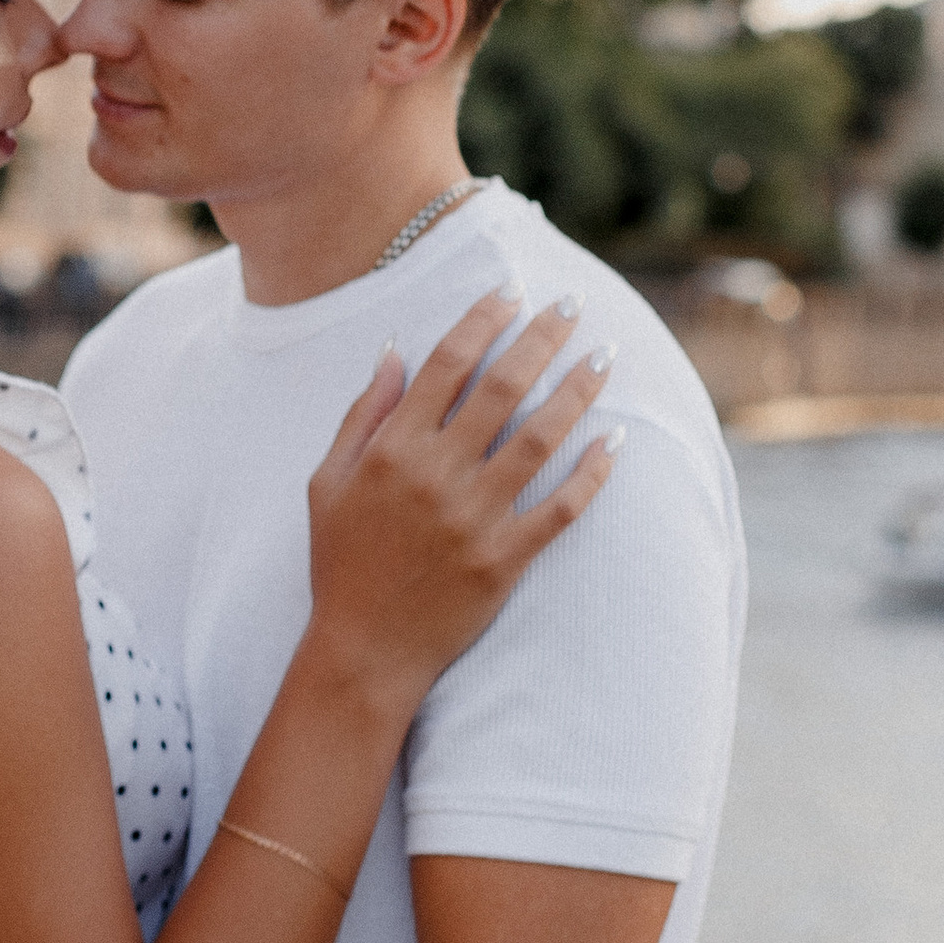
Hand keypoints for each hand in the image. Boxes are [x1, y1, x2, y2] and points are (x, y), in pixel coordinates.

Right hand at [305, 286, 618, 696]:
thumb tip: (395, 349)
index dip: (484, 319)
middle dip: (542, 338)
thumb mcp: (328, 481)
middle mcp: (436, 476)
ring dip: (577, 391)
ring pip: (540, 438)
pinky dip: (592, 473)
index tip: (513, 292)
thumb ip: (363, 414)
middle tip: (573, 305)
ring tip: (604, 356)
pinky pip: (560, 508)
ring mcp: (474, 518)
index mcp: (392, 450)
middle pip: (502, 388)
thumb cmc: (341, 562)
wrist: (364, 650)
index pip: (447, 363)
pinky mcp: (505, 559)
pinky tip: (615, 441)